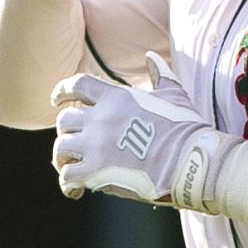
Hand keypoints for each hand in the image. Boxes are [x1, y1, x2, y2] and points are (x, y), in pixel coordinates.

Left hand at [51, 52, 234, 208]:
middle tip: (76, 142)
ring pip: (60, 148)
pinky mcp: (95, 173)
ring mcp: (95, 147)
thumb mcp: (173, 94)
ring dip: (63, 157)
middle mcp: (100, 119)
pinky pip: (67, 177)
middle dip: (67, 130)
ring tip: (72, 167)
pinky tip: (76, 191)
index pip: (76, 85)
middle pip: (64, 120)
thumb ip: (159, 73)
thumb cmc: (186, 128)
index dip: (61, 91)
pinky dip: (67, 184)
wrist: (191, 162)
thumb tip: (152, 57)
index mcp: (115, 97)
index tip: (56, 100)